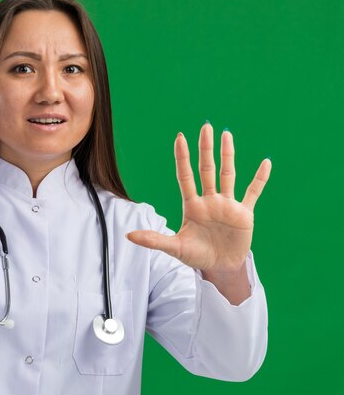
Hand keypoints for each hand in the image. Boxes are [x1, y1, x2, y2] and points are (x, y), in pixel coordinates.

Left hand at [127, 123, 270, 278]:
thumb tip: (128, 236)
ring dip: (228, 155)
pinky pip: (253, 192)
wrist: (219, 268)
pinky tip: (266, 163)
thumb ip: (154, 240)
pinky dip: (260, 179)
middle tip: (205, 126)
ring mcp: (227, 205)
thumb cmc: (196, 256)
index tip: (180, 138)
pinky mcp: (244, 214)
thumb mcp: (174, 248)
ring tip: (226, 134)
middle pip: (207, 169)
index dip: (183, 157)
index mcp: (192, 205)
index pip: (186, 176)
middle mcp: (209, 200)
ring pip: (228, 174)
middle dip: (205, 148)